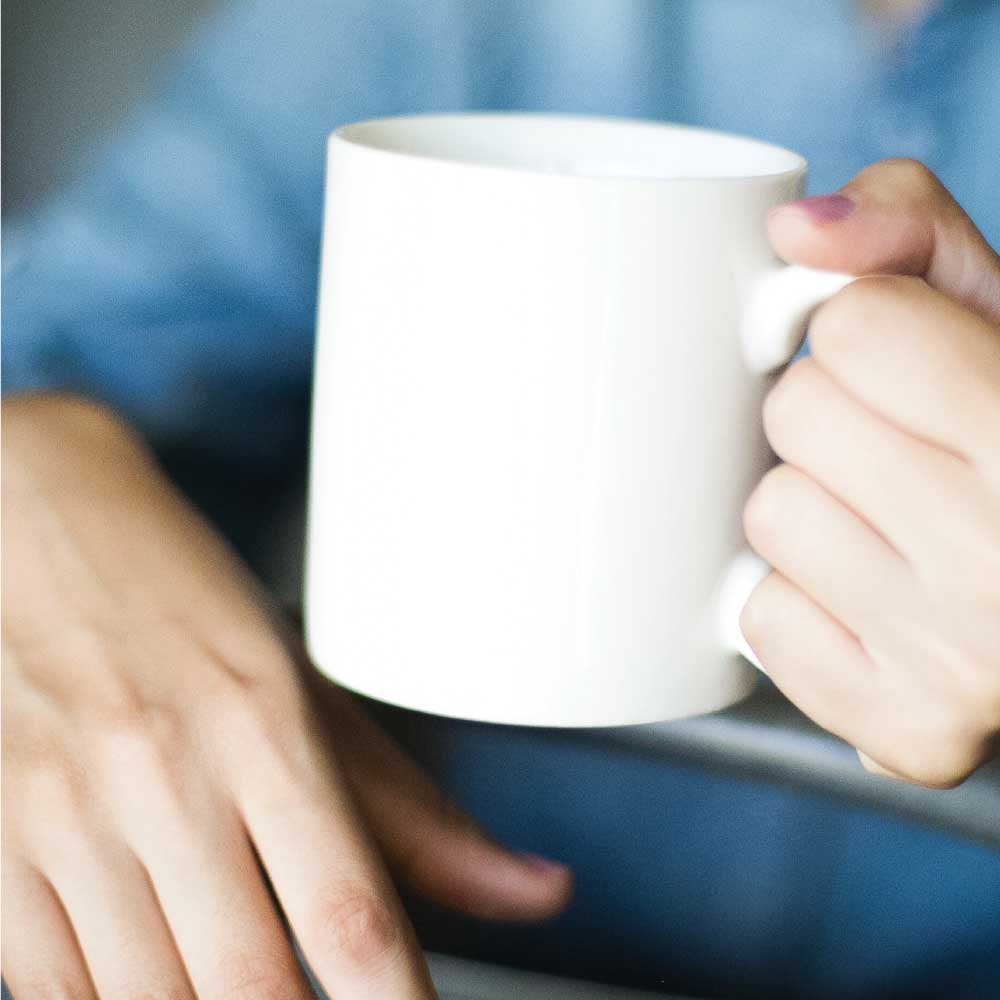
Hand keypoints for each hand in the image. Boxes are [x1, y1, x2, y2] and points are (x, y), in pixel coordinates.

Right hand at [2, 395, 570, 998]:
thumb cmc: (186, 597)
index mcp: (264, 722)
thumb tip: (532, 890)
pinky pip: (48, 988)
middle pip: (252, 983)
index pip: (350, 909)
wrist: (40, 522)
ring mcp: (68, 814)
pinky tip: (162, 999)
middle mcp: (166, 773)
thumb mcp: (311, 684)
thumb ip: (415, 810)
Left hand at [741, 159, 999, 787]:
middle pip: (798, 415)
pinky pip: (761, 619)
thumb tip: (792, 230)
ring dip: (811, 504)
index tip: (903, 359)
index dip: (869, 328)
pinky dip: (801, 599)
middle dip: (832, 411)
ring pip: (771, 516)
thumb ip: (911, 237)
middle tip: (900, 444)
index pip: (856, 324)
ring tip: (893, 522)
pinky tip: (875, 597)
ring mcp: (961, 665)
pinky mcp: (906, 734)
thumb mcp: (999, 312)